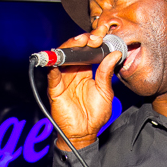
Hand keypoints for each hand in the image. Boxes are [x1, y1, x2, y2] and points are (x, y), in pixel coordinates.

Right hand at [46, 32, 122, 150]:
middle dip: (82, 40)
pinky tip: (59, 60)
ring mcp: (63, 80)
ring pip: (62, 58)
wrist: (85, 133)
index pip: (87, 51)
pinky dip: (53, 66)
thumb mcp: (105, 92)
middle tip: (93, 37)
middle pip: (73, 51)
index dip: (93, 40)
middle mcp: (73, 73)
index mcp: (86, 71)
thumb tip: (114, 54)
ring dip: (70, 48)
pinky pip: (52, 76)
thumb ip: (106, 73)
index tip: (102, 33)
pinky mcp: (55, 90)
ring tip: (80, 42)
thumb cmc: (95, 114)